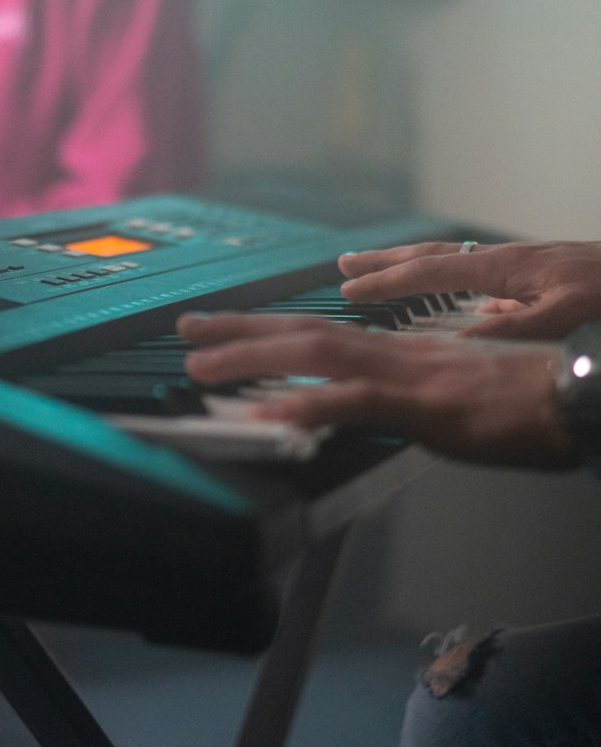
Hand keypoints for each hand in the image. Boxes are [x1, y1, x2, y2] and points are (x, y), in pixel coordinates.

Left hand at [177, 312, 574, 466]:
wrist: (578, 395)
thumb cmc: (528, 401)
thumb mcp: (452, 401)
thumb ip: (407, 400)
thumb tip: (373, 410)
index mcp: (400, 352)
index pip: (320, 333)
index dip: (267, 329)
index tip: (222, 329)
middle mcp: (395, 352)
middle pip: (303, 332)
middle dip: (238, 331)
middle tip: (185, 330)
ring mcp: (406, 375)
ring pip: (316, 355)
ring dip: (252, 358)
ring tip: (201, 365)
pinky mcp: (424, 406)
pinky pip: (356, 405)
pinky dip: (309, 408)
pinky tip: (268, 416)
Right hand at [338, 240, 600, 340]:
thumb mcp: (564, 318)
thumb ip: (508, 330)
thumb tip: (452, 344)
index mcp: (507, 267)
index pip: (429, 271)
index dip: (384, 281)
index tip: (346, 286)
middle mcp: (510, 262)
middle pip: (434, 257)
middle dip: (387, 261)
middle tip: (345, 263)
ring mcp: (528, 271)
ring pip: (458, 266)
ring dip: (418, 271)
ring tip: (389, 276)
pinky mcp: (547, 284)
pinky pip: (488, 283)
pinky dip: (462, 291)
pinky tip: (471, 309)